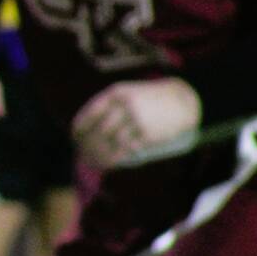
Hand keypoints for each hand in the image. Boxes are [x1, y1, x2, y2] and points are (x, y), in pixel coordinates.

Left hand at [71, 76, 200, 169]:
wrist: (181, 99)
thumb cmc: (147, 99)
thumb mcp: (126, 93)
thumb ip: (107, 107)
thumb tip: (84, 129)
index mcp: (116, 93)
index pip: (90, 113)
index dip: (80, 128)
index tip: (74, 139)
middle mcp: (125, 105)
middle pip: (100, 130)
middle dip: (89, 145)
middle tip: (83, 155)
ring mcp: (138, 119)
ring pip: (113, 143)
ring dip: (102, 155)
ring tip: (95, 162)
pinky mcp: (149, 133)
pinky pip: (128, 149)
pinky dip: (118, 157)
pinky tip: (111, 163)